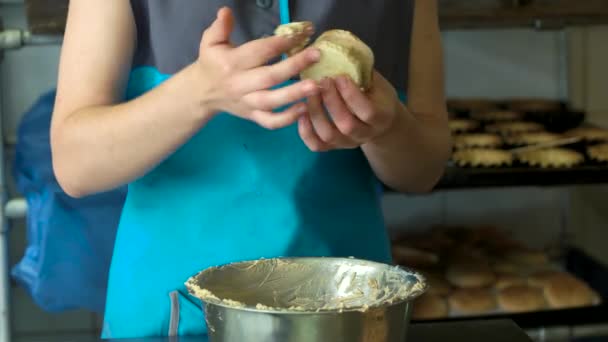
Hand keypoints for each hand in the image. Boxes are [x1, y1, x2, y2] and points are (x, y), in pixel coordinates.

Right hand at [195, 7, 320, 128]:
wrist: (202, 93)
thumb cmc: (212, 63)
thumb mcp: (210, 42)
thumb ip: (220, 27)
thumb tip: (226, 11)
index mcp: (232, 63)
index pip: (259, 51)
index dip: (281, 42)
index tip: (302, 34)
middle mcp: (240, 84)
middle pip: (270, 76)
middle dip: (295, 66)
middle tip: (317, 55)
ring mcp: (247, 103)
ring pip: (273, 101)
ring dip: (295, 94)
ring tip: (316, 86)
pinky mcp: (252, 116)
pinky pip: (271, 122)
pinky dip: (288, 119)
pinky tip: (305, 108)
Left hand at [298, 71, 400, 150]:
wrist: (378, 121)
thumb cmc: (376, 95)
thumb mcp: (376, 82)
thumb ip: (362, 72)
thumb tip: (340, 49)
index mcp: (381, 117)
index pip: (367, 111)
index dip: (351, 94)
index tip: (340, 77)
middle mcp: (365, 134)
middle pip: (346, 125)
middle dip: (331, 101)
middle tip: (322, 81)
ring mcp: (347, 143)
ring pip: (329, 135)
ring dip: (316, 113)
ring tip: (309, 93)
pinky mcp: (333, 146)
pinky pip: (316, 145)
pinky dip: (305, 131)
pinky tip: (300, 113)